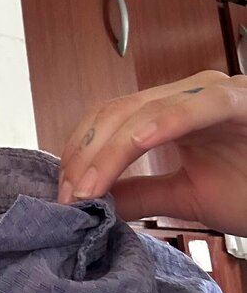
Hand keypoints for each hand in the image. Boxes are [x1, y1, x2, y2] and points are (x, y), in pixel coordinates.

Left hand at [57, 71, 246, 237]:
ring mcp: (215, 92)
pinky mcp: (240, 100)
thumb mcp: (188, 197)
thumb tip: (92, 201)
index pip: (107, 122)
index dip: (79, 156)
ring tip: (87, 187)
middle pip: (115, 114)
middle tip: (68, 197)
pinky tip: (134, 144)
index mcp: (173, 110)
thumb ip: (140, 194)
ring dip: (108, 151)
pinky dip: (161, 124)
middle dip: (83, 157)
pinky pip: (194, 106)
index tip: (63, 196)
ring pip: (142, 112)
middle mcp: (189, 92)